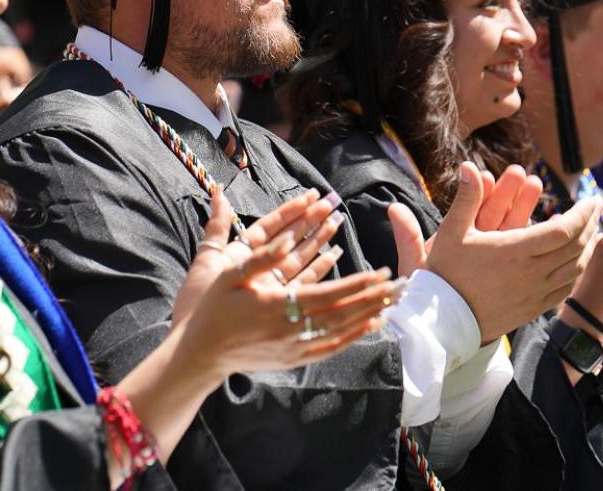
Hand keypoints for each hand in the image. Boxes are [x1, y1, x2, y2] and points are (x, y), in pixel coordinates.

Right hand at [173, 190, 400, 376]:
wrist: (201, 353)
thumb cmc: (213, 309)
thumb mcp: (228, 275)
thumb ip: (258, 258)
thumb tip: (281, 243)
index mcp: (277, 306)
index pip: (329, 294)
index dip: (358, 283)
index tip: (381, 272)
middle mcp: (290, 330)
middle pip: (343, 313)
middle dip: (374, 299)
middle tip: (400, 286)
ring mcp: (294, 348)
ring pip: (341, 332)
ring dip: (370, 316)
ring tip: (393, 303)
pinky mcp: (293, 359)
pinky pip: (330, 348)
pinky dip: (353, 337)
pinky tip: (369, 326)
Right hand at [393, 162, 600, 343]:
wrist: (443, 321)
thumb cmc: (445, 274)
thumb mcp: (451, 233)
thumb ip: (465, 199)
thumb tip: (467, 166)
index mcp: (514, 251)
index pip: (564, 230)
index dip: (583, 214)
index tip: (591, 200)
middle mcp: (531, 273)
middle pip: (577, 247)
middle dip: (591, 224)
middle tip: (596, 208)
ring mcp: (535, 293)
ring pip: (576, 268)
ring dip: (589, 247)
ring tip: (591, 230)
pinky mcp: (534, 308)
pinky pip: (566, 287)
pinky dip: (577, 270)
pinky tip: (576, 260)